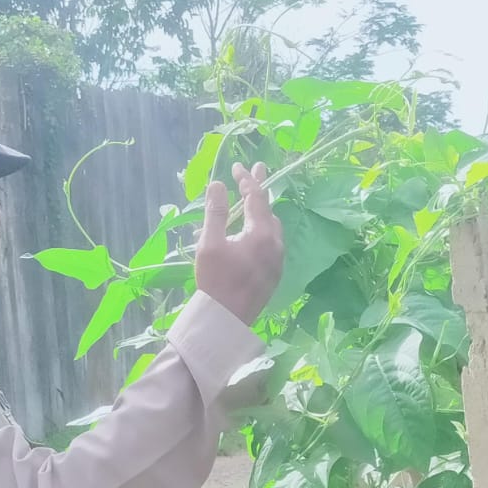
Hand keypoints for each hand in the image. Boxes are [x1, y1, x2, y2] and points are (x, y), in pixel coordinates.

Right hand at [195, 162, 284, 325]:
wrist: (225, 321)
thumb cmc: (215, 281)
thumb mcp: (209, 244)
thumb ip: (215, 212)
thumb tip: (218, 185)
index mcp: (262, 234)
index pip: (256, 198)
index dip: (247, 180)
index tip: (238, 166)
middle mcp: (275, 245)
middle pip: (269, 210)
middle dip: (260, 190)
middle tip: (258, 169)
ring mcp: (277, 262)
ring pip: (273, 229)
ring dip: (262, 213)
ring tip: (251, 203)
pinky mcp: (274, 275)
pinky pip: (271, 245)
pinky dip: (262, 231)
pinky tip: (251, 234)